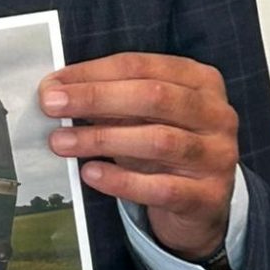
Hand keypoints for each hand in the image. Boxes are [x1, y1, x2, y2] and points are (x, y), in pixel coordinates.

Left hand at [39, 52, 237, 260]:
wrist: (200, 203)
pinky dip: (121, 180)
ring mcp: (218, 155)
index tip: (53, 84)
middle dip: (94, 98)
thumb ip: (107, 98)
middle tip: (51, 106)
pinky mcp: (209, 196)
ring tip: (61, 142)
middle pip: (151, 96)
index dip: (91, 72)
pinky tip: (91, 173)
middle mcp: (216, 113)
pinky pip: (162, 187)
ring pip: (157, 140)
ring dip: (100, 139)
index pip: (139, 66)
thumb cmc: (162, 144)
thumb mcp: (140, 114)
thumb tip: (55, 92)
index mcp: (198, 79)